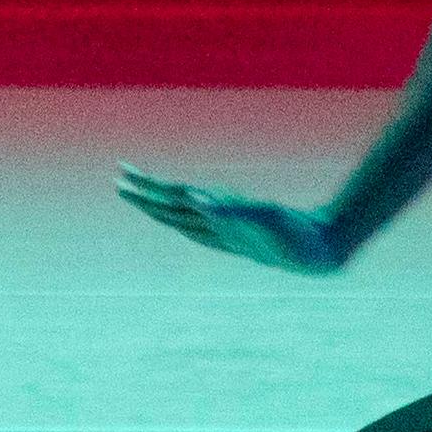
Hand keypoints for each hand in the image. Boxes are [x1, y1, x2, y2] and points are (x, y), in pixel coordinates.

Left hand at [116, 163, 347, 273]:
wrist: (313, 255)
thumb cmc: (289, 234)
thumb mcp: (260, 216)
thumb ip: (227, 209)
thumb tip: (193, 199)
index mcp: (213, 217)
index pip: (169, 199)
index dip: (146, 188)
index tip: (122, 175)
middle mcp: (213, 226)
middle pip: (168, 210)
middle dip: (142, 196)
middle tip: (118, 181)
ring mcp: (222, 233)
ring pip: (179, 220)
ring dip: (158, 207)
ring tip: (140, 196)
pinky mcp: (235, 235)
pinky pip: (198, 226)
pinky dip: (184, 217)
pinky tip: (184, 218)